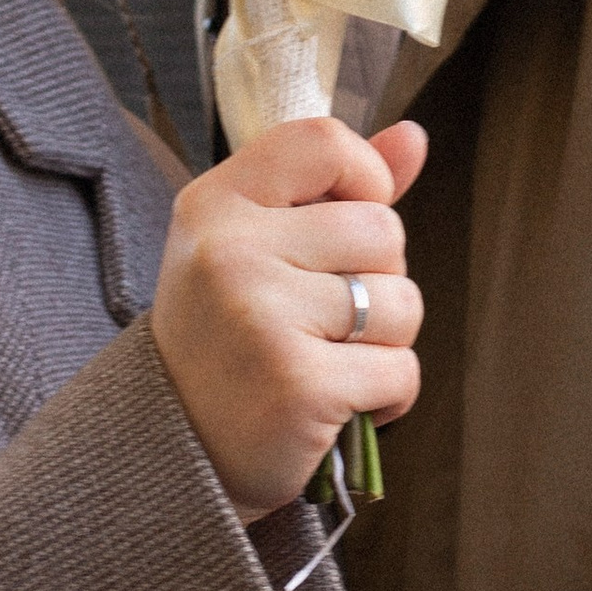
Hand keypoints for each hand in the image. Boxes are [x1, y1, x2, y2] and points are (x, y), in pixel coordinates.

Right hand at [151, 117, 424, 521]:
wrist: (177, 452)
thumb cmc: (228, 340)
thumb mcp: (259, 247)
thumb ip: (335, 189)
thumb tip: (414, 137)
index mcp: (215, 205)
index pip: (324, 142)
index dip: (364, 179)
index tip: (345, 231)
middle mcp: (230, 252)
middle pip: (382, 229)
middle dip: (377, 280)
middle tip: (319, 321)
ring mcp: (262, 317)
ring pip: (402, 302)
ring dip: (385, 343)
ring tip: (326, 361)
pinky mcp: (299, 384)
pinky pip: (401, 371)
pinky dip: (386, 398)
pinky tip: (336, 405)